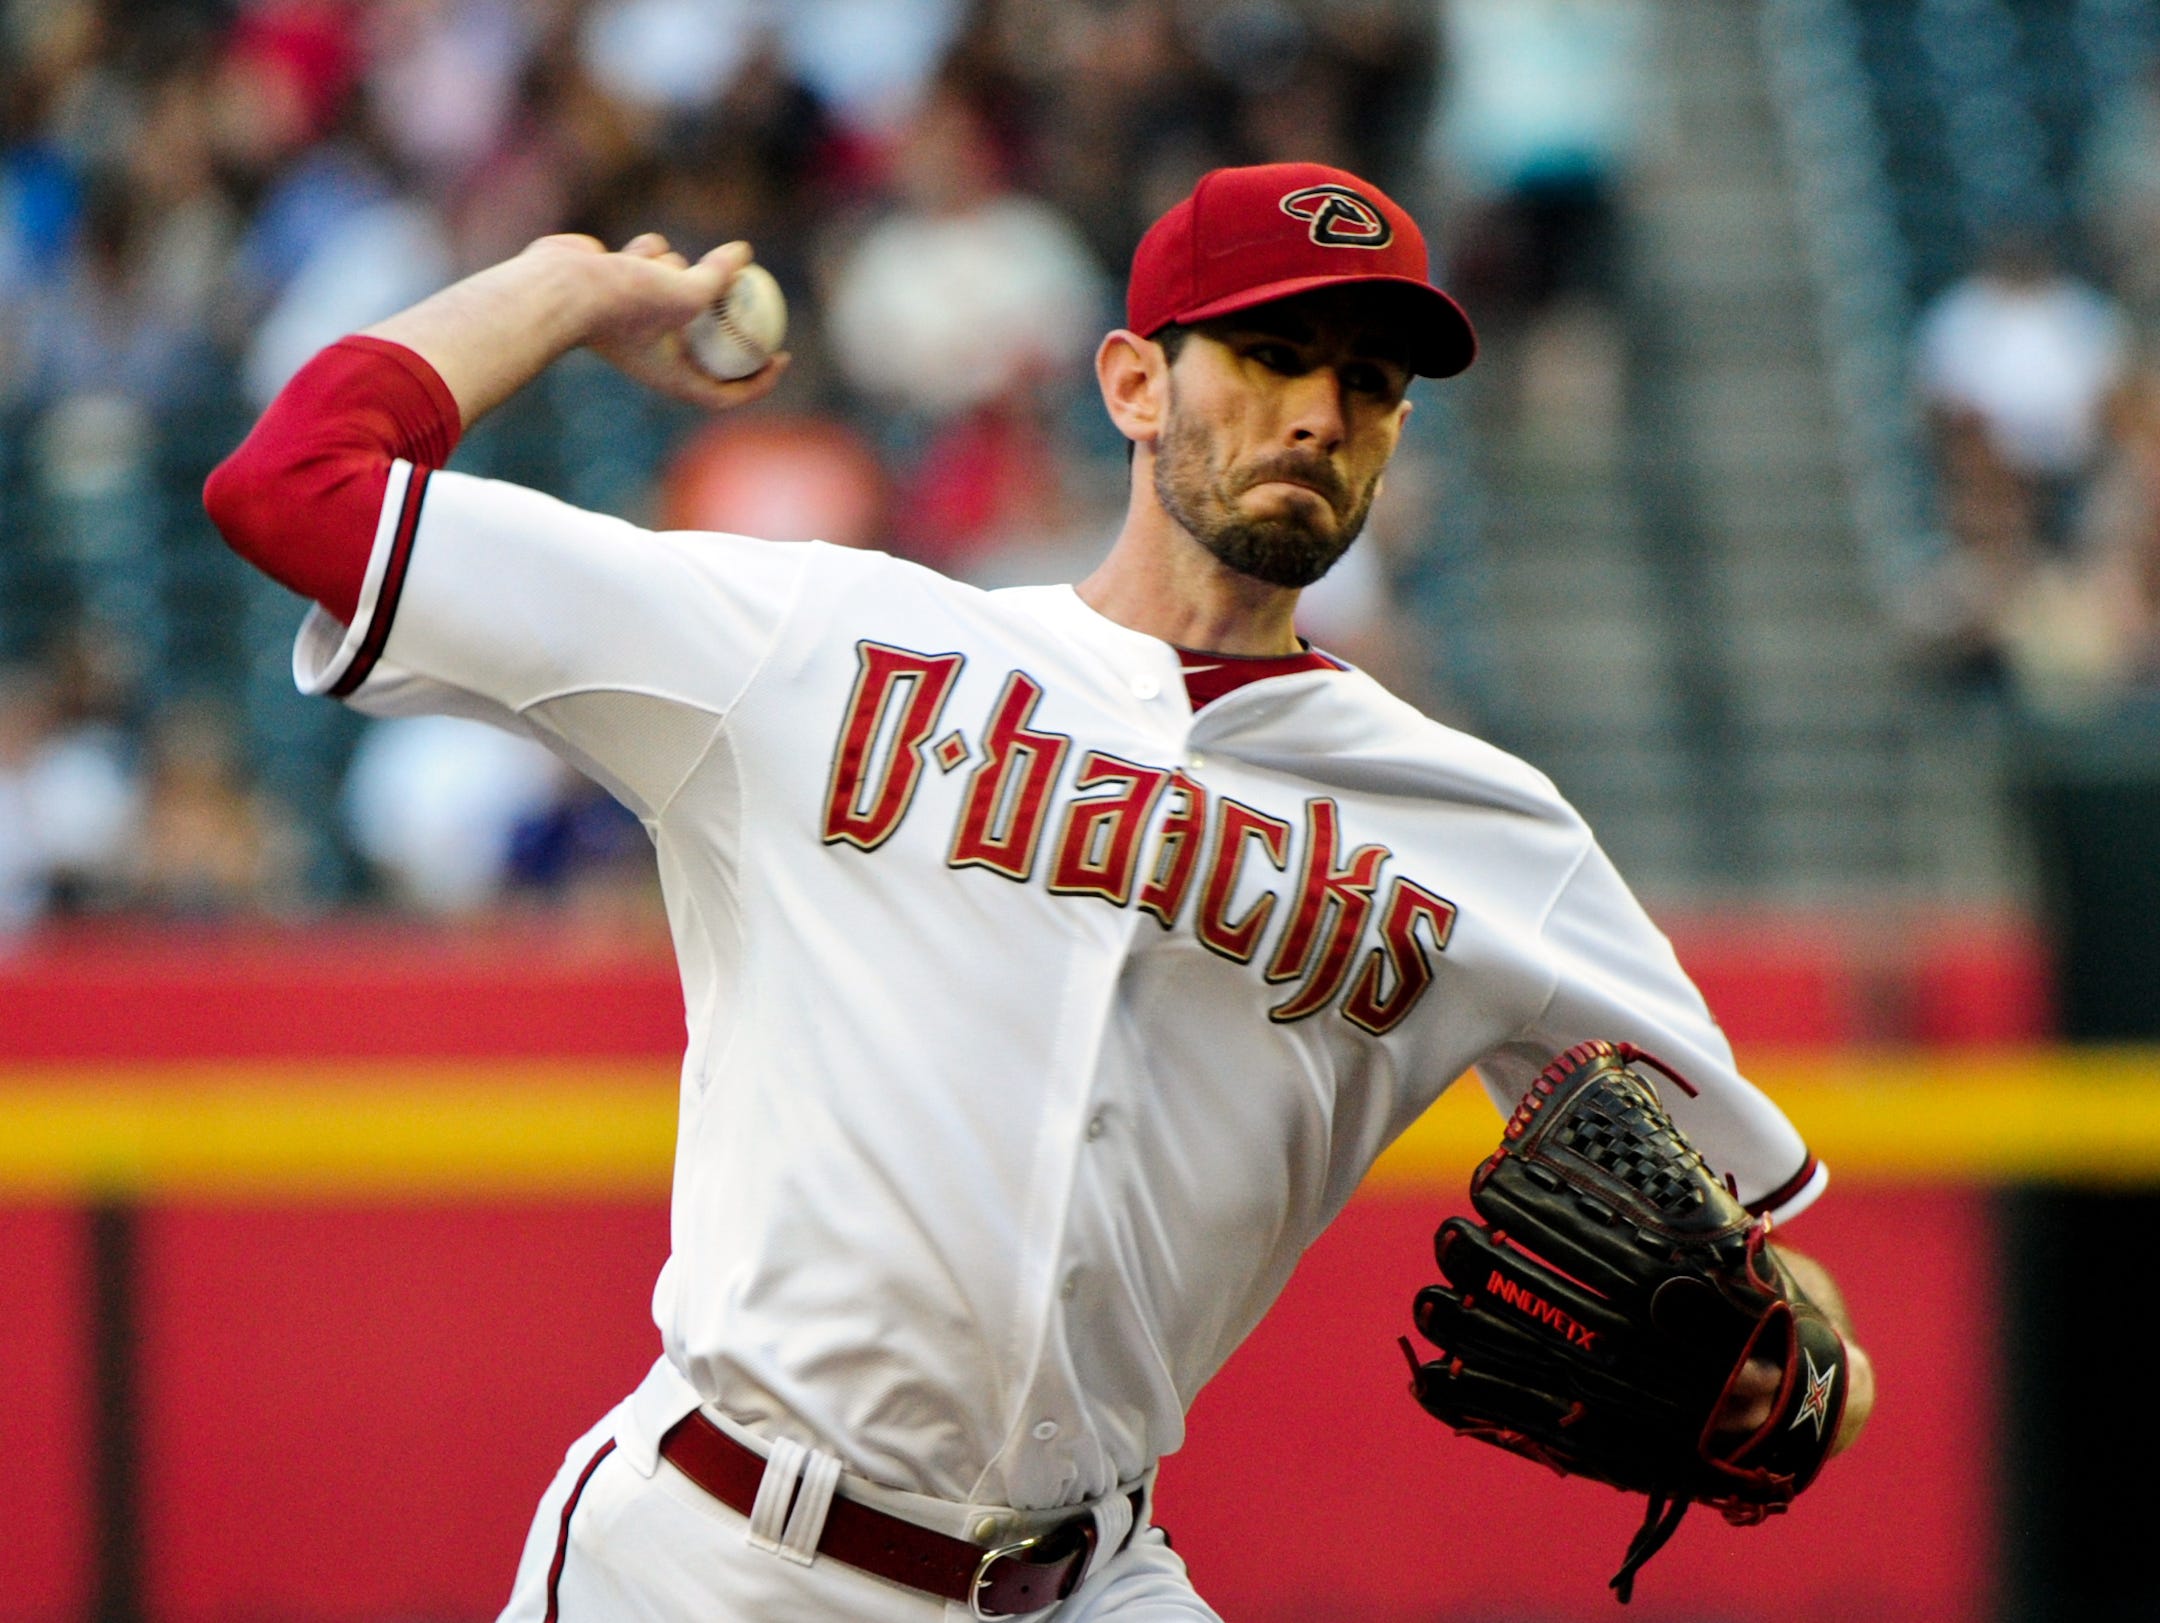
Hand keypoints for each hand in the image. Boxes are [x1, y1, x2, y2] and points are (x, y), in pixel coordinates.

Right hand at [535, 232, 790, 410]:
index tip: (782, 354)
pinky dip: (650, 252)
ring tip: (662, 265)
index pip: (725, 392)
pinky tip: (634, 252)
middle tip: (752, 286)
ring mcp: (635, 317)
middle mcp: (655, 351)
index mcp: (672, 375)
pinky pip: (651, 261)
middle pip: (707, 336)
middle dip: (724, 309)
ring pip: (678, 283)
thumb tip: (744, 253)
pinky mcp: (619, 286)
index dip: (759, 379)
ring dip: (679, 268)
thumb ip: (719, 277)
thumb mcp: (685, 293)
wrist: (558, 289)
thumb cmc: (622, 302)